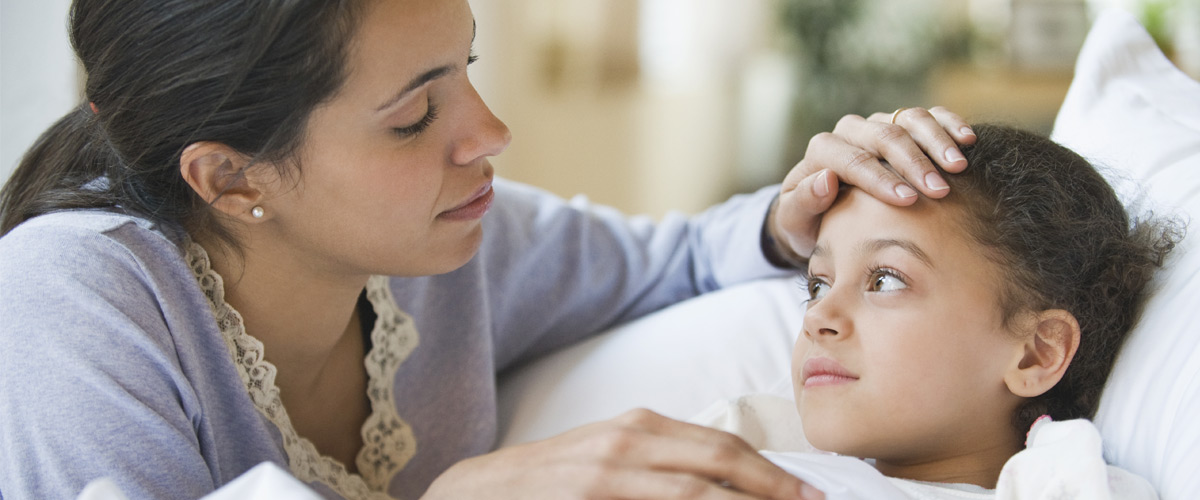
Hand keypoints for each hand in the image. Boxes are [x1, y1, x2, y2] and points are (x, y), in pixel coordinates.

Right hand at [422, 409, 824, 499]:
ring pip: (693, 497)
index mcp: (639, 427)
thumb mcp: (612, 454)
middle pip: (717, 466)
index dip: (771, 471)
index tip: (808, 493)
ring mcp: (606, 479)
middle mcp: (627, 446)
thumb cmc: (555, 478)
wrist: (480, 493)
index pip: (722, 446)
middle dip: (771, 490)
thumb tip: (729, 479)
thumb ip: (665, 460)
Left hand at [767, 106, 976, 264]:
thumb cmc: (808, 221)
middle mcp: (850, 131)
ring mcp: (878, 124)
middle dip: (914, 163)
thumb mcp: (795, 220)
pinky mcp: (901, 124)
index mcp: (822, 151)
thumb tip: (826, 179)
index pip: (853, 160)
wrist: (822, 210)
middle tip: (940, 190)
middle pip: (884, 137)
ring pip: (908, 119)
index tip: (908, 201)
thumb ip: (803, 202)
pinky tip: (968, 140)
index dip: (881, 179)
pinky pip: (927, 115)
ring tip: (958, 166)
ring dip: (936, 141)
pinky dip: (948, 123)